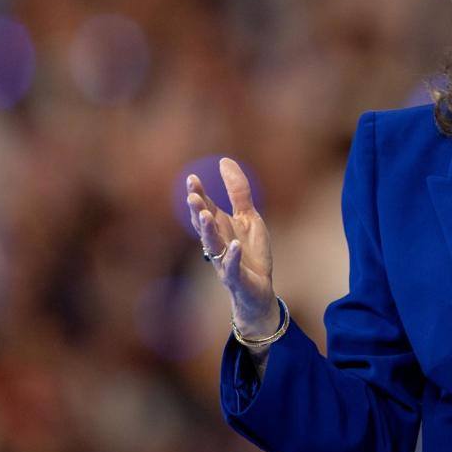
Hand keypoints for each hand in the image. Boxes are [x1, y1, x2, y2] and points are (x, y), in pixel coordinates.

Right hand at [187, 158, 277, 338]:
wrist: (259, 290)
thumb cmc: (250, 252)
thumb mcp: (249, 217)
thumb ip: (238, 192)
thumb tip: (224, 161)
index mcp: (221, 228)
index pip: (207, 208)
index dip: (200, 195)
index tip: (192, 178)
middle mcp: (218, 243)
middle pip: (205, 225)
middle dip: (198, 211)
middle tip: (192, 196)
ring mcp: (225, 261)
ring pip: (213, 245)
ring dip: (208, 230)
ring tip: (206, 214)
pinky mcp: (237, 278)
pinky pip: (232, 267)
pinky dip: (232, 257)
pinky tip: (234, 245)